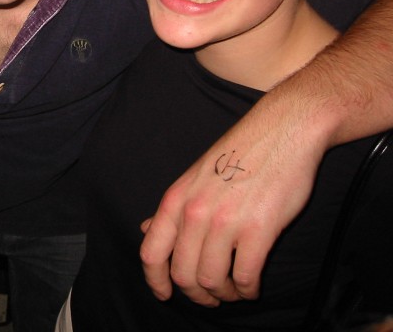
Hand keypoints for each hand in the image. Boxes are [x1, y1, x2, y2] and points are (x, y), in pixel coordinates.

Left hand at [139, 113, 323, 305]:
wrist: (281, 131)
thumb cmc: (239, 154)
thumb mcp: (194, 178)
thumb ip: (172, 210)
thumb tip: (145, 230)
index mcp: (175, 199)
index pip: (151, 252)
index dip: (155, 281)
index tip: (164, 295)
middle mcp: (194, 212)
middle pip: (183, 275)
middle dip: (197, 295)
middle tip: (212, 297)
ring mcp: (225, 221)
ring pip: (212, 280)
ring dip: (224, 293)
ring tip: (235, 289)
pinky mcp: (258, 229)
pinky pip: (245, 276)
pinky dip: (248, 290)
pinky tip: (252, 286)